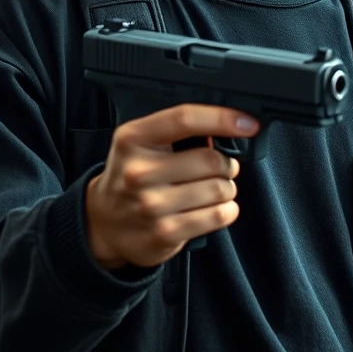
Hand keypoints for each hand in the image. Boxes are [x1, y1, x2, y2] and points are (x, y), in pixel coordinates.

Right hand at [85, 104, 260, 269]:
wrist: (104, 222)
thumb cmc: (134, 174)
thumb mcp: (143, 142)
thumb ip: (179, 130)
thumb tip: (231, 126)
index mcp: (133, 139)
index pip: (185, 119)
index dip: (223, 119)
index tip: (248, 123)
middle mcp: (139, 172)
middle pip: (212, 160)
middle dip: (226, 164)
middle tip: (218, 169)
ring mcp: (151, 205)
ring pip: (220, 189)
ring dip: (226, 188)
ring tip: (210, 189)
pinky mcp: (165, 233)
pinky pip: (219, 215)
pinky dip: (226, 210)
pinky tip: (211, 208)